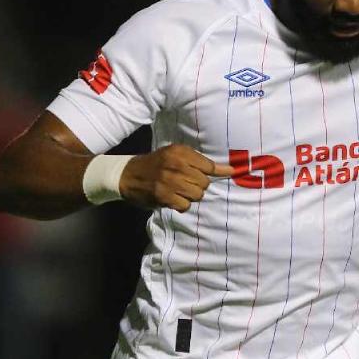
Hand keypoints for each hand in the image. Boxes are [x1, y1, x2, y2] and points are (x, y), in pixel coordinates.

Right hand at [119, 144, 233, 211]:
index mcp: (180, 152)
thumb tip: (230, 170)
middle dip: (198, 185)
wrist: (127, 174)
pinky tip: (173, 198)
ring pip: (197, 195)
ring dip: (191, 196)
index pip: (209, 166)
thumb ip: (201, 162)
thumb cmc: (157, 164)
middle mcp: (175, 165)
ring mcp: (169, 181)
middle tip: (186, 183)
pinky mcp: (163, 196)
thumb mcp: (176, 155)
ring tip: (180, 190)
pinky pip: (185, 205)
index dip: (217, 172)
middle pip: (204, 183)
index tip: (228, 173)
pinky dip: (181, 204)